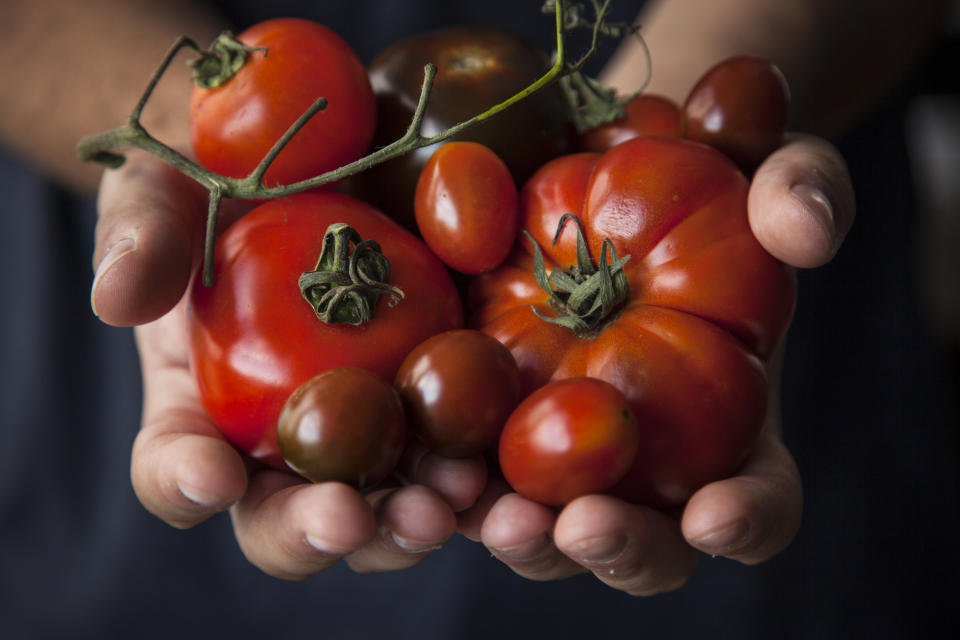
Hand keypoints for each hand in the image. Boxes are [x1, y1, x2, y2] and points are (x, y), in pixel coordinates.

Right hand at [91, 150, 486, 578]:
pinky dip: (482, 480)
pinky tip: (506, 473)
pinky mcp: (438, 404)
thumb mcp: (168, 192)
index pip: (176, 468)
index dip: (184, 480)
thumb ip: (143, 238)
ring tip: (444, 501)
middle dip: (316, 528)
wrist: (310, 157)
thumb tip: (117, 297)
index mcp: (201, 411)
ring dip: (410, 520)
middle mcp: (284, 442)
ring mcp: (367, 430)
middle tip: (347, 517)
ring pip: (382, 507)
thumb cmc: (217, 182)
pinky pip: (459, 455)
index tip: (210, 472)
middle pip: (288, 518)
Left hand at [457, 135, 854, 594]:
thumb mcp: (759, 166)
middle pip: (643, 546)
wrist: (596, 162)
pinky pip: (463, 474)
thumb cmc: (694, 179)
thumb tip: (805, 226)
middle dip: (616, 547)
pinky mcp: (482, 427)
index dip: (746, 519)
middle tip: (579, 525)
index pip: (758, 499)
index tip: (714, 514)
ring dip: (520, 534)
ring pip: (544, 530)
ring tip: (492, 512)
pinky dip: (444, 482)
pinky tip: (419, 461)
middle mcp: (644, 463)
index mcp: (729, 429)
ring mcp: (558, 454)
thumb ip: (799, 189)